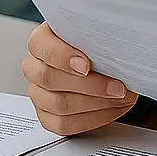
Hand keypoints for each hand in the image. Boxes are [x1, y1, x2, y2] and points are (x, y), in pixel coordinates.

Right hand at [22, 22, 137, 135]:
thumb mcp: (96, 30)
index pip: (40, 46)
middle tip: (118, 86)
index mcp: (41, 41)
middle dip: (90, 85)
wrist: (99, 60)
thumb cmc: (95, 43)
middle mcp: (34, 67)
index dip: (63, 57)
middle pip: (50, 79)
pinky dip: (94, 119)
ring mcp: (38, 93)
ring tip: (122, 97)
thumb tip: (119, 36)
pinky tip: (113, 108)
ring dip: (97, 103)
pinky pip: (65, 124)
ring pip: (59, 105)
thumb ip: (97, 32)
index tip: (87, 65)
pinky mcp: (47, 116)